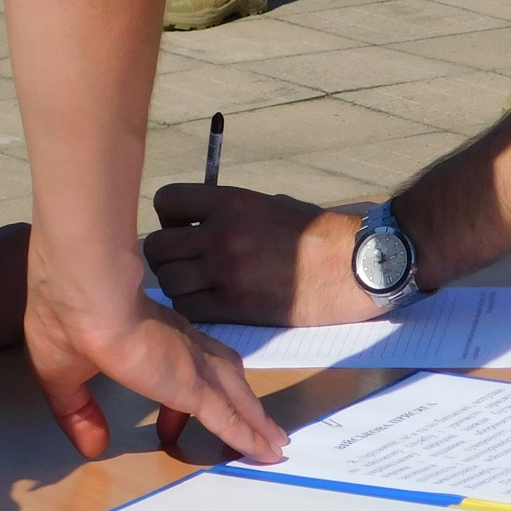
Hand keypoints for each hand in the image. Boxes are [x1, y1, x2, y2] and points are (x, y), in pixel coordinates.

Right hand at [23, 232, 286, 460]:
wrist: (87, 291)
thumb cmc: (66, 319)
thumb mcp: (61, 375)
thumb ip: (77, 412)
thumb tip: (91, 447)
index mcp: (150, 335)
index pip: (178, 367)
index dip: (177, 401)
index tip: (167, 428)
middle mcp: (180, 345)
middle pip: (218, 377)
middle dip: (229, 407)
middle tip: (239, 436)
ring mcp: (192, 364)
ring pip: (236, 395)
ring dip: (255, 419)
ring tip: (272, 443)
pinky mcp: (196, 384)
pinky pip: (231, 417)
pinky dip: (250, 435)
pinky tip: (265, 452)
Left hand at [144, 185, 380, 326]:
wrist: (352, 266)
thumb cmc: (318, 233)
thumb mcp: (271, 205)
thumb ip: (230, 213)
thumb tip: (196, 224)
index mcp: (231, 202)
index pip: (167, 201)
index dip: (167, 218)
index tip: (182, 228)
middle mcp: (222, 234)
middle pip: (158, 247)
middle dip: (165, 256)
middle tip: (185, 262)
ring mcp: (225, 272)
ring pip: (168, 282)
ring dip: (178, 284)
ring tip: (198, 284)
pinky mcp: (234, 307)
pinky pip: (188, 309)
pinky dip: (192, 307)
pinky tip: (209, 302)